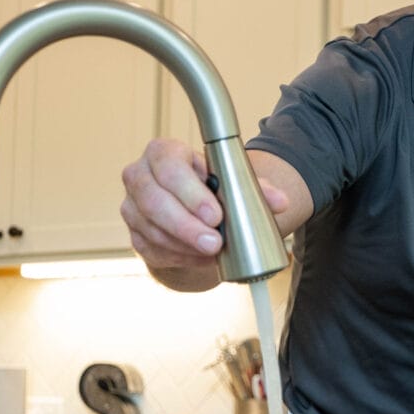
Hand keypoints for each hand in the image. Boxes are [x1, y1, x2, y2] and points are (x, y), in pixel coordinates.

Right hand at [120, 139, 289, 270]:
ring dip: (183, 245)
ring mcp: (132, 206)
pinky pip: (150, 249)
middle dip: (186, 226)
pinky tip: (201, 260)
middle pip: (153, 201)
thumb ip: (256, 188)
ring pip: (150, 229)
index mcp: (163, 153)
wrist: (191, 209)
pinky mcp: (134, 233)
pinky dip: (178, 257)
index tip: (216, 215)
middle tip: (215, 243)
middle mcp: (139, 176)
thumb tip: (281, 202)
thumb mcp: (230, 181)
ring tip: (212, 253)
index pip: (168, 167)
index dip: (190, 193)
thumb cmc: (209, 188)